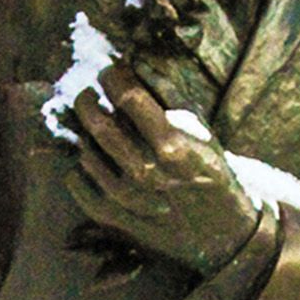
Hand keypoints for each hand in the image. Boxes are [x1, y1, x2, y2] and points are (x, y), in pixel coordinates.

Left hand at [64, 64, 258, 274]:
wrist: (222, 233)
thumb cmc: (211, 174)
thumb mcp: (203, 133)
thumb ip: (170, 100)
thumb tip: (137, 65)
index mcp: (172, 145)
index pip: (129, 97)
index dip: (113, 77)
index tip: (109, 71)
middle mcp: (147, 171)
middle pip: (100, 125)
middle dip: (87, 101)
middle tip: (87, 94)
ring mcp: (127, 198)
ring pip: (86, 152)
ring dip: (83, 133)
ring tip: (90, 126)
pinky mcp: (115, 219)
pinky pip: (80, 186)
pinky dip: (76, 167)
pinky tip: (85, 156)